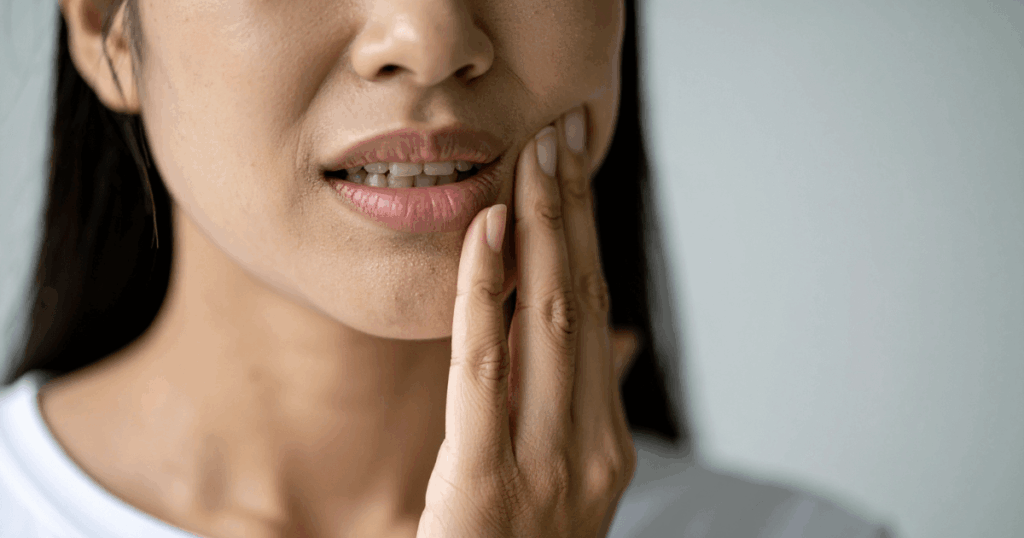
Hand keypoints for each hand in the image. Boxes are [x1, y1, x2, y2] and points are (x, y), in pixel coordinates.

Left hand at [418, 106, 638, 537]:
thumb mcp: (557, 488)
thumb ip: (581, 413)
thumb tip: (608, 341)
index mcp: (604, 447)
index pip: (595, 318)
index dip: (586, 239)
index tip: (574, 172)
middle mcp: (589, 449)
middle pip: (581, 303)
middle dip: (571, 213)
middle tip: (562, 134)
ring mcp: (545, 467)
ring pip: (548, 322)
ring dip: (542, 231)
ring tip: (534, 159)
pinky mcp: (481, 483)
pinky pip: (486, 369)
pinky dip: (489, 293)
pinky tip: (486, 233)